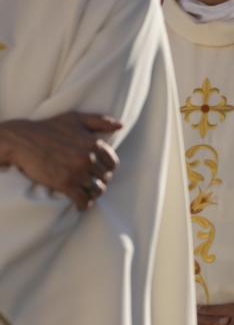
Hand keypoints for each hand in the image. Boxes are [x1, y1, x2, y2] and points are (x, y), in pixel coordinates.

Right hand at [0, 113, 121, 209]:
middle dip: (99, 181)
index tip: (100, 171)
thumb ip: (100, 121)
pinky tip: (81, 205)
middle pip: (105, 178)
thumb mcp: (75, 118)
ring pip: (97, 190)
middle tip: (91, 183)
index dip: (107, 169)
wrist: (22, 140)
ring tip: (88, 194)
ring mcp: (78, 172)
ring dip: (94, 194)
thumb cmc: (49, 128)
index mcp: (94, 143)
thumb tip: (120, 125)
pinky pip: (83, 200)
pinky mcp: (66, 184)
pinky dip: (84, 205)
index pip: (112, 163)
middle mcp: (89, 158)